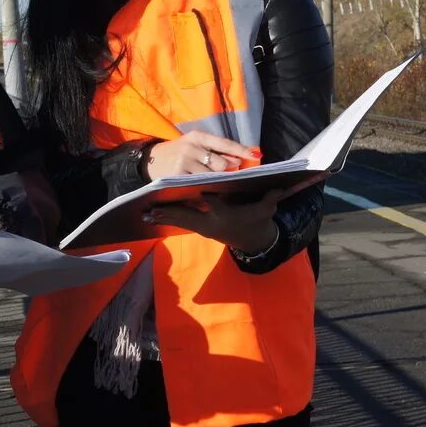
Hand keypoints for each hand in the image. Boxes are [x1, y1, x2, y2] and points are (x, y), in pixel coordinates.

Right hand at [142, 132, 260, 180]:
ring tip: (207, 180)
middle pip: (221, 164)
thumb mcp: (195, 147)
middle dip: (224, 171)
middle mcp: (191, 147)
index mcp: (198, 136)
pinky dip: (203, 187)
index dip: (241, 150)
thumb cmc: (178, 153)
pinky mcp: (179, 175)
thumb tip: (238, 160)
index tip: (257, 155)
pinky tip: (200, 188)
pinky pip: (199, 184)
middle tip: (221, 174)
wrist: (150, 160)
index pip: (224, 143)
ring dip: (213, 180)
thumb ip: (216, 152)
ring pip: (211, 176)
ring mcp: (184, 161)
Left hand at [146, 189, 283, 253]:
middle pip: (188, 216)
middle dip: (170, 212)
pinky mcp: (200, 228)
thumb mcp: (266, 210)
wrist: (254, 241)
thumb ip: (270, 197)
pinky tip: (153, 216)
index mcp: (227, 215)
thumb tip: (280, 185)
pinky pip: (181, 223)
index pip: (215, 204)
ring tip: (145, 213)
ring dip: (163, 217)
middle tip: (152, 209)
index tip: (195, 190)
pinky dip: (167, 219)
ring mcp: (204, 227)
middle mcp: (212, 222)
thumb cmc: (258, 220)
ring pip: (181, 220)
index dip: (207, 197)